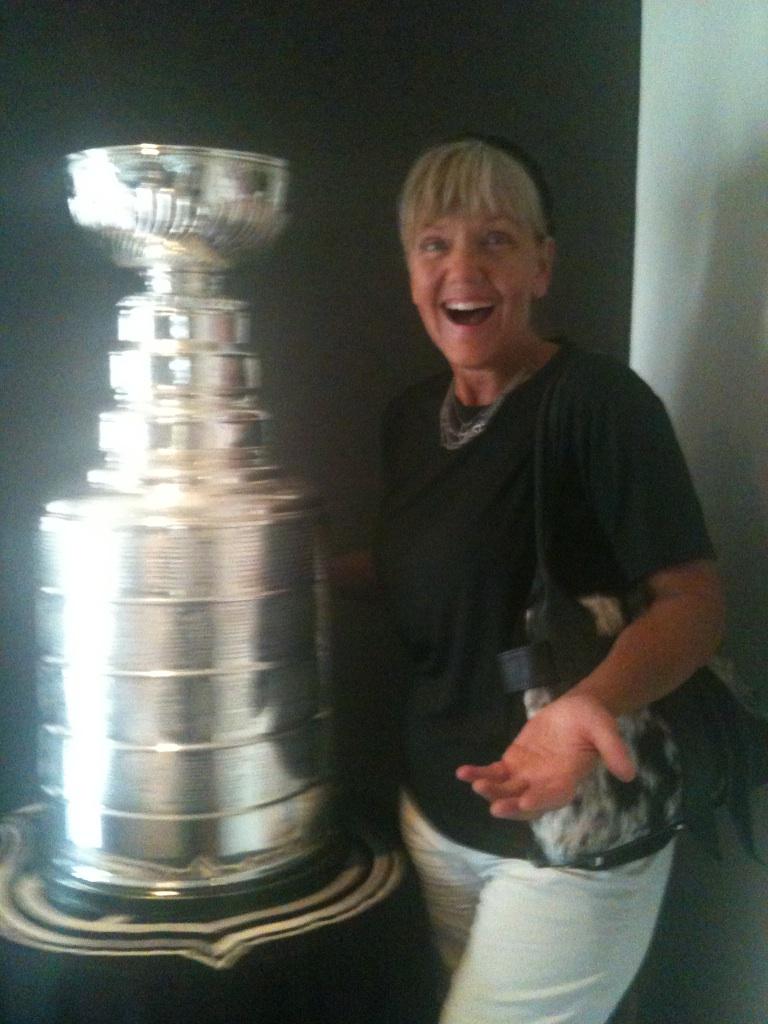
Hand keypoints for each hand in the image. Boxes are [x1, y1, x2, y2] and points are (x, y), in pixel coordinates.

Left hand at [455, 691, 636, 819]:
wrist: (577, 708)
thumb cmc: (593, 720)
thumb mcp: (606, 729)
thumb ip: (614, 750)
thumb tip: (629, 773)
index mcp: (568, 780)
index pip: (553, 797)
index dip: (539, 801)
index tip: (524, 802)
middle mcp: (545, 784)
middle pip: (525, 802)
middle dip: (509, 804)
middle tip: (494, 805)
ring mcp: (527, 776)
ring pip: (506, 790)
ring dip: (490, 790)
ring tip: (474, 782)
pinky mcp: (513, 763)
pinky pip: (494, 773)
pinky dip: (479, 773)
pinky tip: (462, 773)